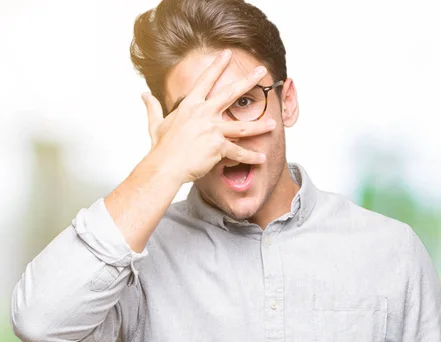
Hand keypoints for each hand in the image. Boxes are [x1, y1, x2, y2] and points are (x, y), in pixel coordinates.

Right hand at [141, 49, 273, 183]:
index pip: (206, 80)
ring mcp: (212, 129)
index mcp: (190, 106)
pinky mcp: (217, 146)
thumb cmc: (161, 147)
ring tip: (273, 123)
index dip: (217, 66)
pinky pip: (238, 152)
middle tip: (261, 71)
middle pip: (230, 93)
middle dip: (248, 80)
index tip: (227, 54)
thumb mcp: (156, 124)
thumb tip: (144, 95)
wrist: (164, 166)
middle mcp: (203, 113)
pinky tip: (261, 157)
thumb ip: (153, 107)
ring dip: (259, 125)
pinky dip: (250, 156)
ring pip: (241, 126)